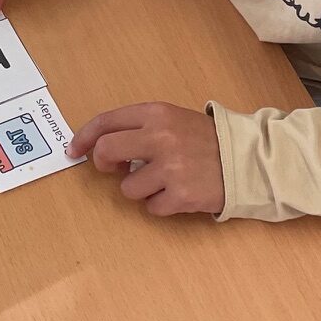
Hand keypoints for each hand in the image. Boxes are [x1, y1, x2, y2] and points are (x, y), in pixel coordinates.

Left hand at [68, 102, 225, 215]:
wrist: (247, 160)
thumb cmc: (205, 140)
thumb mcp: (173, 119)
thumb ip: (140, 128)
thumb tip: (101, 148)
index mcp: (156, 113)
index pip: (106, 122)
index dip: (84, 137)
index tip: (74, 150)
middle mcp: (160, 137)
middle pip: (107, 152)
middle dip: (104, 165)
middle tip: (116, 170)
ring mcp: (170, 168)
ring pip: (127, 188)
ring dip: (140, 189)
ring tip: (164, 181)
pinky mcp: (180, 195)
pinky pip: (151, 207)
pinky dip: (160, 205)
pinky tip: (178, 194)